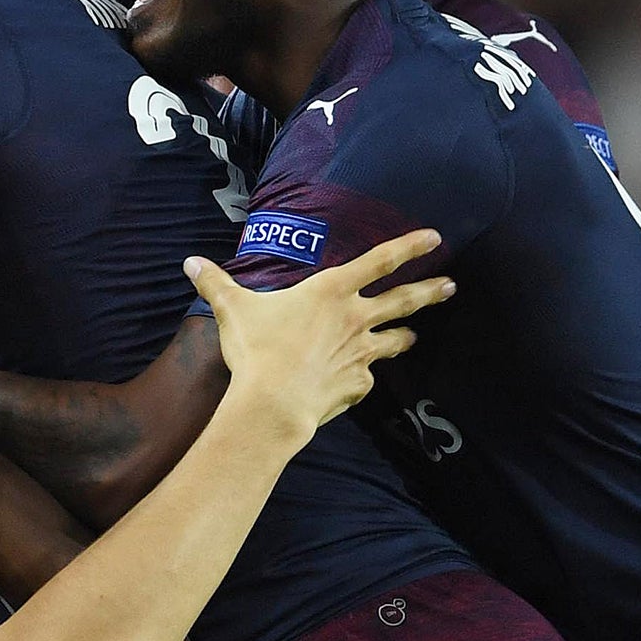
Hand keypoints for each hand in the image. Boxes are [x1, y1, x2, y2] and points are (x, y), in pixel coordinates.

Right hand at [188, 228, 451, 439]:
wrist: (274, 402)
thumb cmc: (258, 349)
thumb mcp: (233, 310)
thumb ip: (215, 284)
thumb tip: (189, 263)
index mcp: (332, 291)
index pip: (379, 261)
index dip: (409, 247)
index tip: (434, 238)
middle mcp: (356, 318)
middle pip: (403, 300)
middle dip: (430, 290)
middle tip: (450, 285)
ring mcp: (362, 353)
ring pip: (394, 340)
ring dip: (406, 336)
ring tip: (415, 336)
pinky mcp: (359, 384)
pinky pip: (366, 378)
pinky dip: (362, 378)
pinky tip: (357, 382)